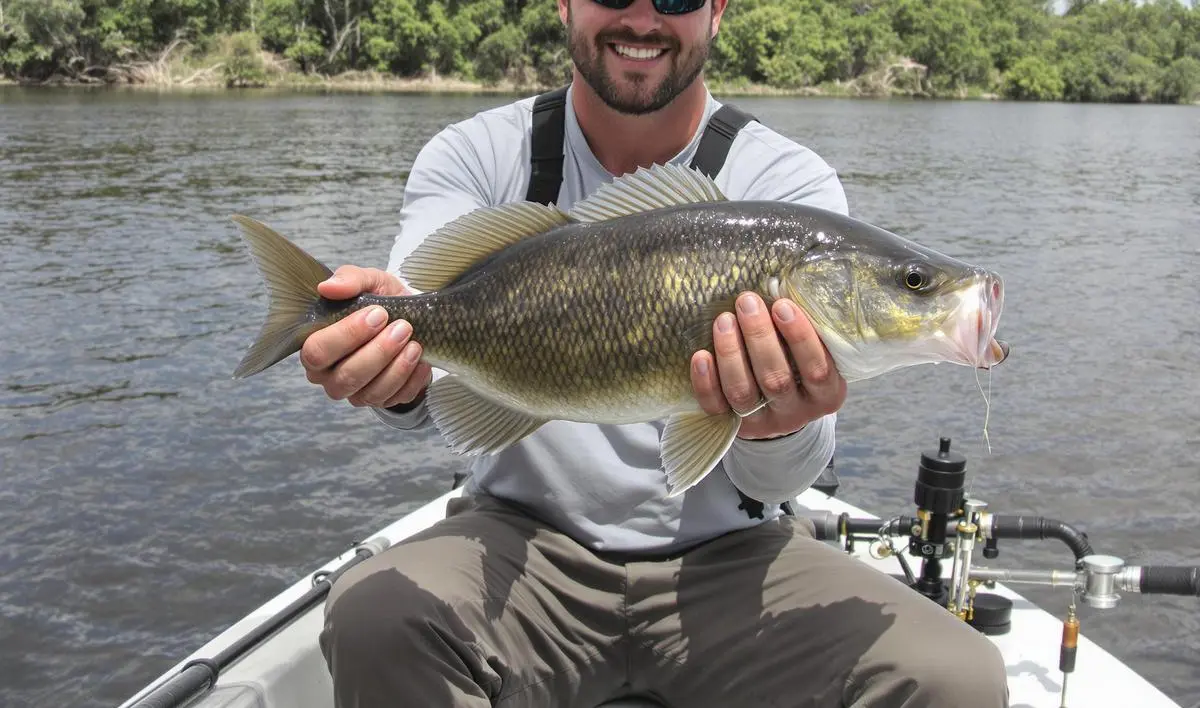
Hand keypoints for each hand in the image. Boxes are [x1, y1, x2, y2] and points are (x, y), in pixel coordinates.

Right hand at [300, 265, 432, 408]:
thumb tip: (327, 287)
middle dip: (378, 351)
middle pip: (346, 375)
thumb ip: (349, 279)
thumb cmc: (383, 303)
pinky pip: (396, 398)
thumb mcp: (370, 283)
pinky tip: (421, 360)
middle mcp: (330, 376)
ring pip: (371, 392)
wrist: (413, 320)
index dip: (347, 335)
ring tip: (415, 344)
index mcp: (316, 347)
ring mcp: (356, 393)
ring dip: (397, 367)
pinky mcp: (382, 401)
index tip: (378, 314)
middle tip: (402, 327)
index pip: (317, 351)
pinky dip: (412, 379)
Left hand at [690, 292, 846, 439]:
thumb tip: (777, 285)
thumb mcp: (813, 354)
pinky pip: (716, 407)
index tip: (782, 305)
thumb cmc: (799, 367)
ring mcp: (763, 423)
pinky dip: (706, 381)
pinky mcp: (732, 425)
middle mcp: (796, 413)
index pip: (817, 370)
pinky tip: (700, 355)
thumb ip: (803, 332)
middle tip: (747, 302)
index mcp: (827, 395)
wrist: (779, 410)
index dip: (799, 337)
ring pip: (743, 392)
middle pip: (776, 379)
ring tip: (724, 320)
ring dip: (731, 353)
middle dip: (759, 337)